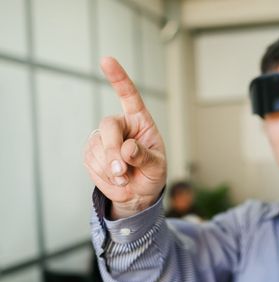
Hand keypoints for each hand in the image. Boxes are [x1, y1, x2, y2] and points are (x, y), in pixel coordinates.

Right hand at [84, 57, 166, 218]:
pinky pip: (92, 162)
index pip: (128, 95)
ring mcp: (102, 138)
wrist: (137, 193)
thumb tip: (127, 149)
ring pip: (98, 148)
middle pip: (109, 127)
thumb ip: (145, 157)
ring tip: (126, 177)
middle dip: (114, 151)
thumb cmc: (152, 174)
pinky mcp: (90, 153)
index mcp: (139, 120)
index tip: (107, 60)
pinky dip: (105, 176)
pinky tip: (115, 179)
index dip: (118, 78)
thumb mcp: (157, 166)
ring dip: (112, 169)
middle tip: (123, 171)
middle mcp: (119, 125)